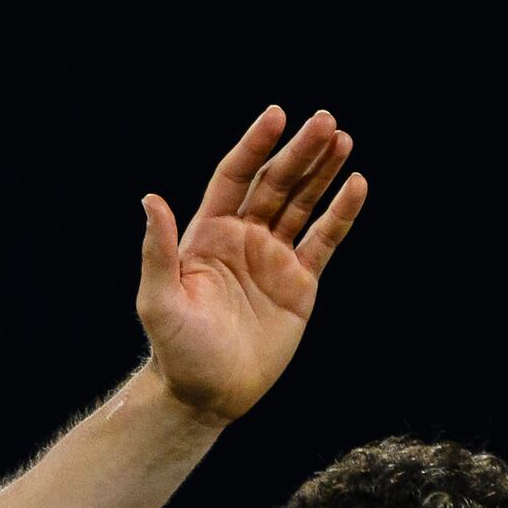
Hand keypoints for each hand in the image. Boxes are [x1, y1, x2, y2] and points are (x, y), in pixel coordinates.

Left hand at [134, 107, 365, 422]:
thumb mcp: (158, 301)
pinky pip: (325, 240)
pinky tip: (357, 184)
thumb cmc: (175, 349)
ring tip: (342, 139)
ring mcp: (274, 258)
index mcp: (207, 235)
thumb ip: (158, 251)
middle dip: (299, 151)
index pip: (234, 177)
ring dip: (322, 172)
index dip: (254, 146)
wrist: (207, 393)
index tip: (275, 115)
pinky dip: (341, 213)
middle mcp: (243, 239)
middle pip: (275, 183)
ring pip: (303, 203)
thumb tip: (150, 200)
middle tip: (325, 120)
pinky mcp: (300, 282)